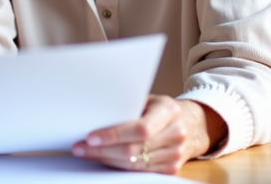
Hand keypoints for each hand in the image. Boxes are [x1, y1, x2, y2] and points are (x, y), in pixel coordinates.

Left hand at [71, 95, 226, 173]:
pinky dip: (118, 167)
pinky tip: (104, 159)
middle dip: (102, 150)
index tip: (91, 136)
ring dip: (106, 160)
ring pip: (133, 164)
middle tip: (80, 147)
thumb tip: (94, 113)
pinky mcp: (171, 168)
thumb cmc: (159, 108)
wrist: (190, 123)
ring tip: (86, 153)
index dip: (114, 135)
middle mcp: (176, 134)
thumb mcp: (147, 99)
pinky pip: (139, 172)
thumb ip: (127, 106)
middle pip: (134, 150)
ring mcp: (175, 154)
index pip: (140, 129)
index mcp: (169, 111)